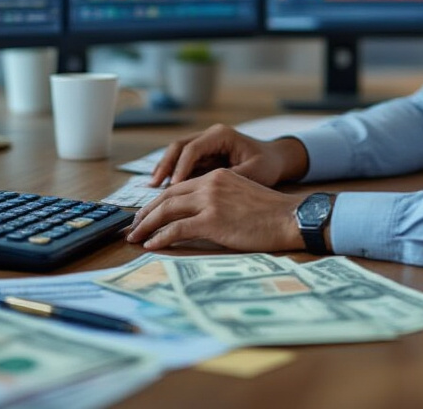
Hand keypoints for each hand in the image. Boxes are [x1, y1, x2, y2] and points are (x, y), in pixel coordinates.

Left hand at [126, 168, 305, 251]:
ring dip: (146, 226)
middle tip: (133, 227)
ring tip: (135, 238)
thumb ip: (218, 199)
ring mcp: (210, 201)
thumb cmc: (270, 213)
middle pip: (166, 197)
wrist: (289, 217)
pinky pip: (177, 229)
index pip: (177, 188)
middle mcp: (209, 184)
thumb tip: (197, 217)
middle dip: (145, 213)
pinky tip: (151, 245)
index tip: (146, 215)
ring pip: (166, 211)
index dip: (157, 202)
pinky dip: (160, 237)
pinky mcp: (212, 221)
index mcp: (216, 176)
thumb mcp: (240, 195)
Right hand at [148, 124, 308, 187]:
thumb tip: (205, 192)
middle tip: (153, 186)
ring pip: (177, 154)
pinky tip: (164, 189)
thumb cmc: (268, 165)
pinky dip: (173, 175)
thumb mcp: (253, 173)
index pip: (193, 148)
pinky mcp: (204, 156)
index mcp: (221, 135)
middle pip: (179, 147)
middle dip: (164, 166)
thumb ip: (230, 180)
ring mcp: (206, 144)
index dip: (180, 167)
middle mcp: (210, 136)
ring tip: (152, 188)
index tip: (172, 186)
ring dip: (165, 170)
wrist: (277, 159)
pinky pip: (184, 163)